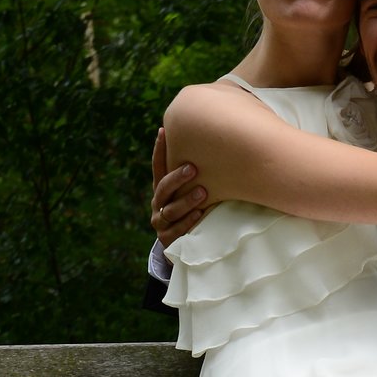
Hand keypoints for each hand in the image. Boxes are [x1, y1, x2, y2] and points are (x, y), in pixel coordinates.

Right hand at [150, 127, 206, 248]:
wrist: (184, 244)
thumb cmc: (193, 210)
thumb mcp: (190, 193)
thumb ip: (197, 177)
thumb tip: (218, 146)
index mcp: (162, 189)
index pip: (158, 166)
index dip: (159, 150)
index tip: (163, 131)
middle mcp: (158, 203)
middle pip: (163, 188)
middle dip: (177, 178)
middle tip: (193, 168)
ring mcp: (161, 221)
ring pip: (172, 209)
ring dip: (187, 200)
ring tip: (203, 192)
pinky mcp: (167, 239)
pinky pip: (177, 229)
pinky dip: (188, 222)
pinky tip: (199, 214)